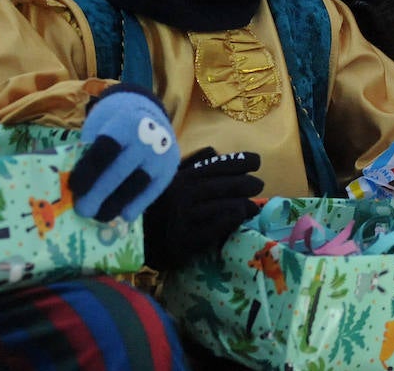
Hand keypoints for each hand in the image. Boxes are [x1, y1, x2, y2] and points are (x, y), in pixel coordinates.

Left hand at [71, 85, 179, 221]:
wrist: (147, 108)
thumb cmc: (113, 121)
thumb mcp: (99, 124)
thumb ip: (89, 150)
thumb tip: (75, 186)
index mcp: (124, 122)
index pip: (104, 152)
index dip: (88, 171)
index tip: (73, 188)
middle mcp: (147, 137)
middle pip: (119, 171)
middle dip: (99, 194)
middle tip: (82, 210)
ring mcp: (161, 154)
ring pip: (137, 185)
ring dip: (116, 204)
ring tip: (99, 216)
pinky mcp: (169, 169)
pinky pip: (152, 192)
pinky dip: (137, 205)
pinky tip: (122, 214)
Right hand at [143, 146, 262, 270]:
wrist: (134, 239)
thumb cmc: (155, 205)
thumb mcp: (169, 178)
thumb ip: (191, 164)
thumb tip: (216, 152)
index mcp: (180, 177)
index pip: (215, 165)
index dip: (239, 161)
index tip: (256, 161)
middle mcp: (183, 194)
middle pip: (222, 185)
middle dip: (245, 183)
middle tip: (259, 184)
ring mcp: (185, 217)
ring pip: (221, 206)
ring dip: (243, 204)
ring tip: (254, 206)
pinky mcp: (186, 241)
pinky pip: (214, 228)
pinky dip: (230, 221)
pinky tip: (240, 218)